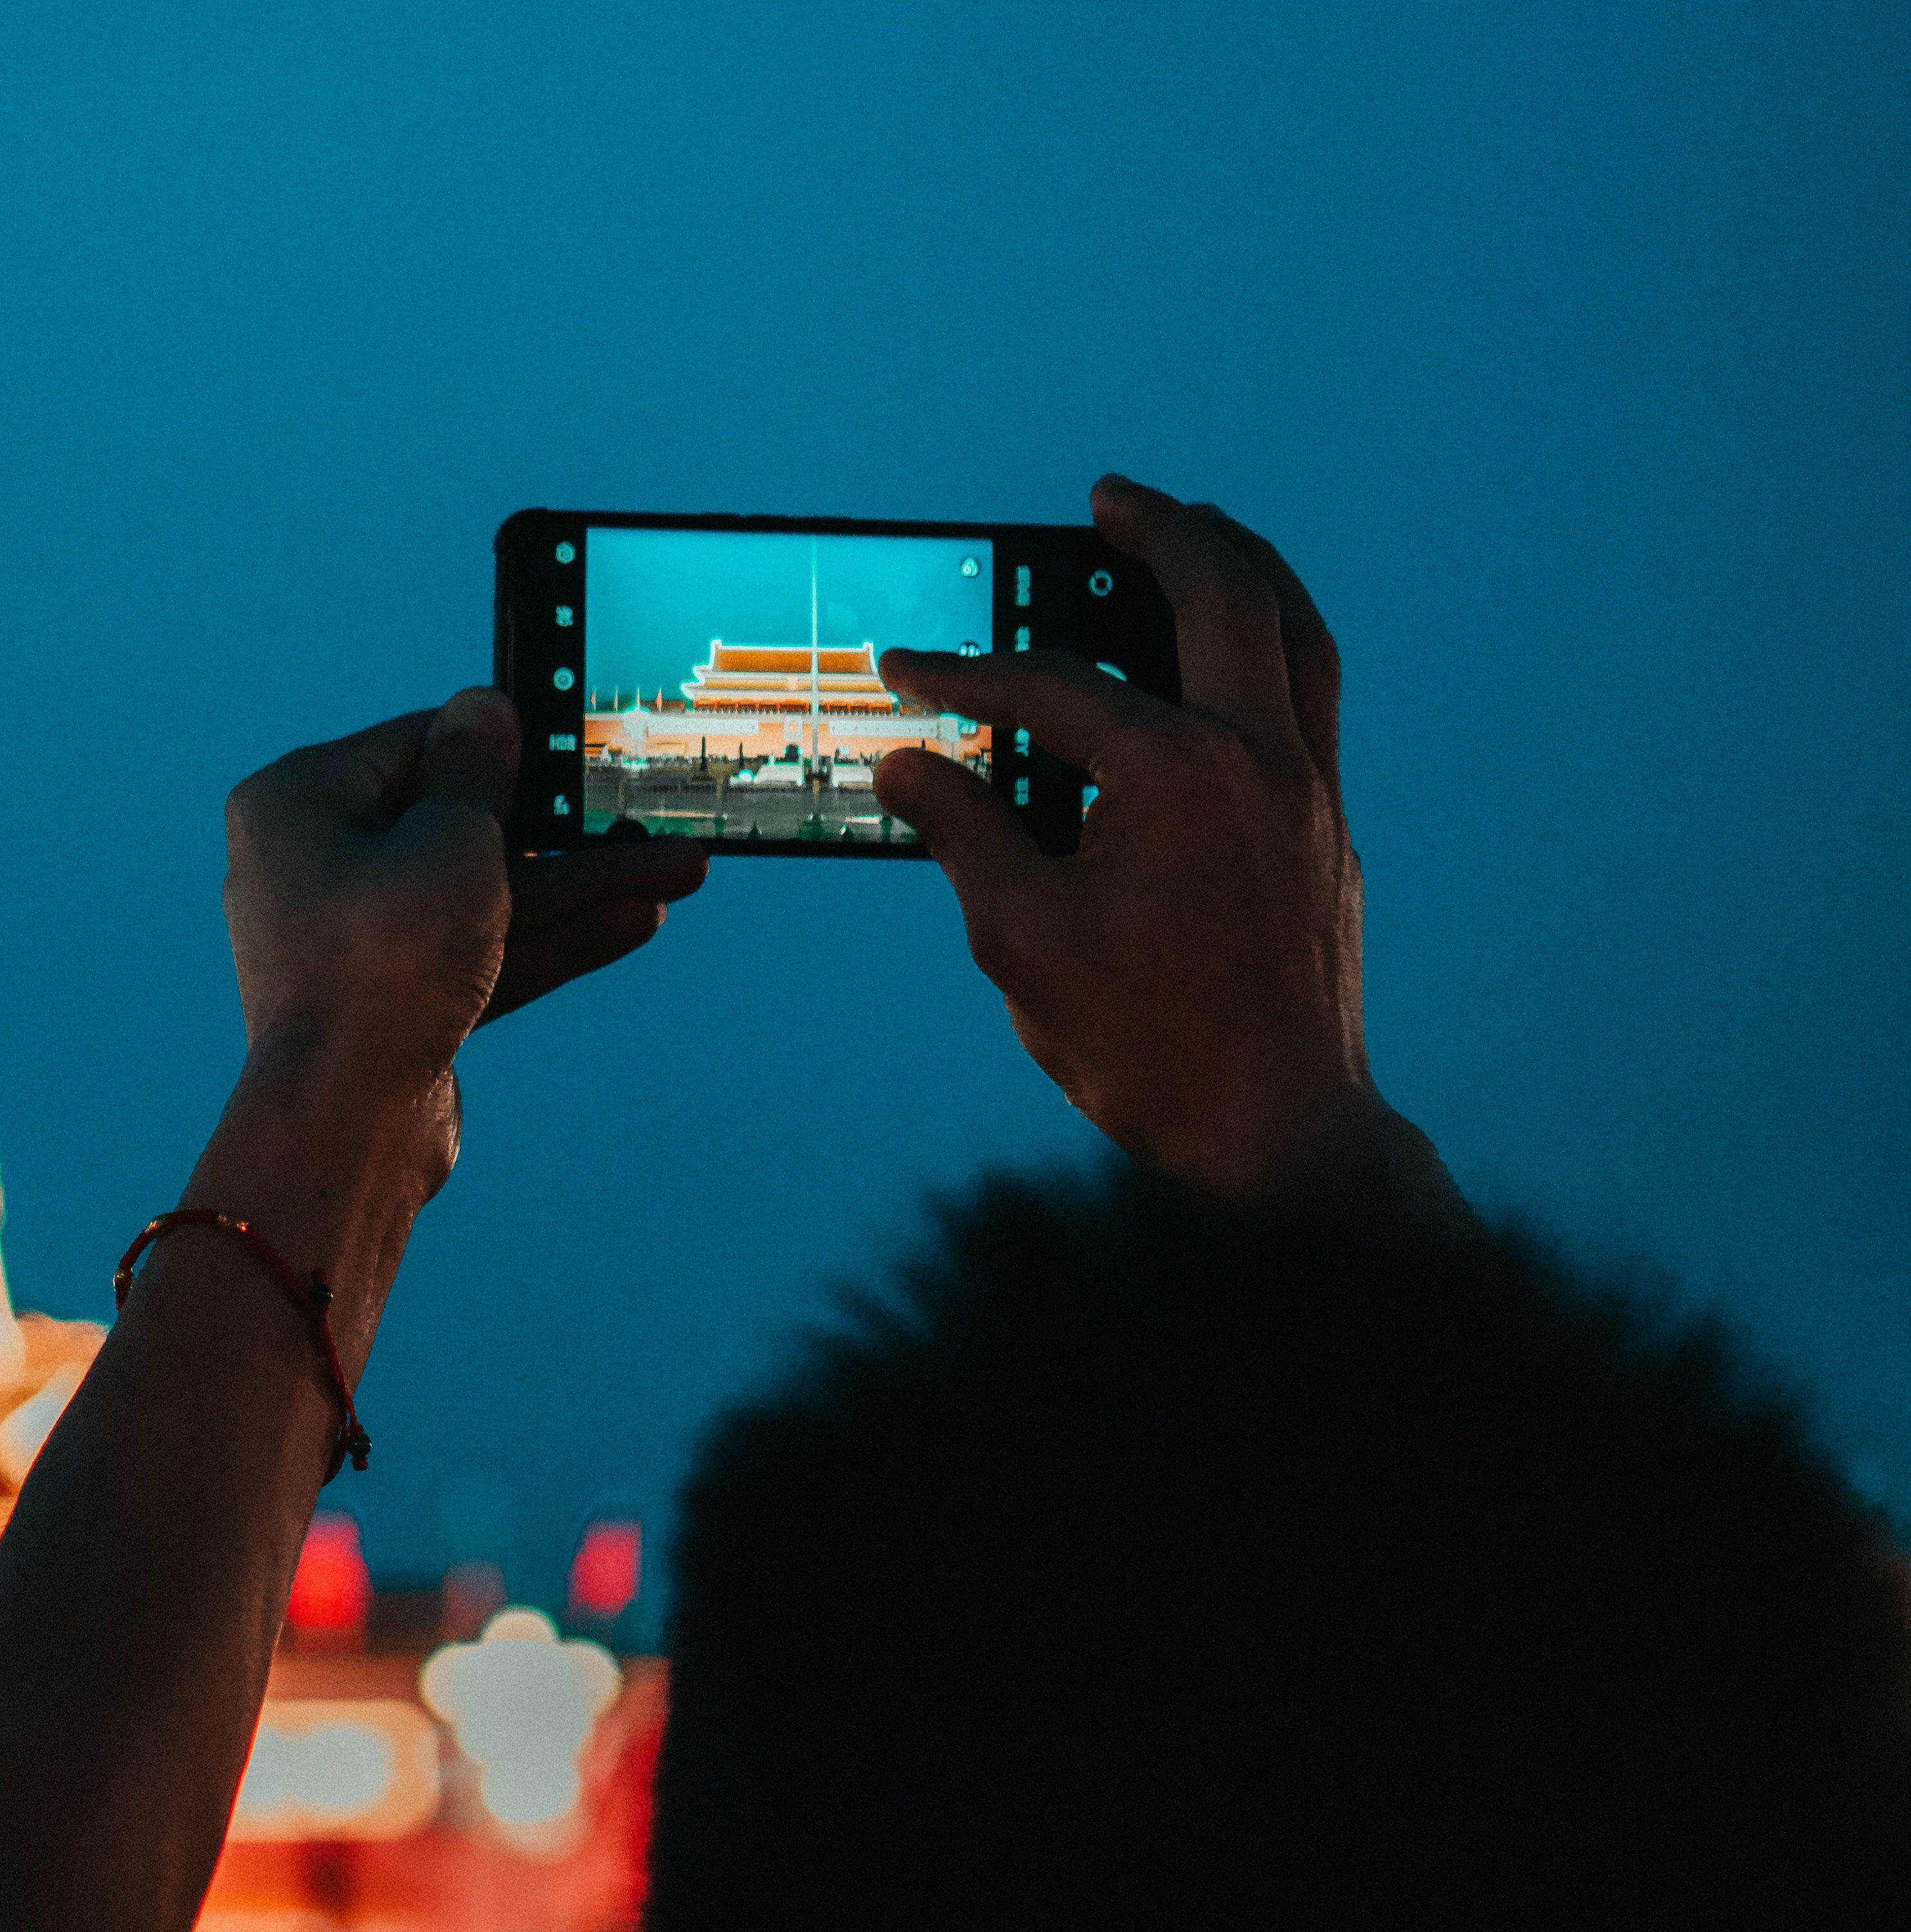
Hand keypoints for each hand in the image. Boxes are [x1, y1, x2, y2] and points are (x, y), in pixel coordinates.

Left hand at [222, 689, 711, 1108]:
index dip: (503, 748)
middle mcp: (312, 864)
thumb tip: (482, 709)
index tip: (572, 747)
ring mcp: (351, 940)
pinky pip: (474, 952)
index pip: (415, 745)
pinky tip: (630, 919)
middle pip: (457, 828)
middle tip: (643, 819)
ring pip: (478, 897)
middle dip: (562, 832)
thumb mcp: (451, 842)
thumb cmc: (383, 964)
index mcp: (297, 803)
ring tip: (674, 872)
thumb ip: (478, 772)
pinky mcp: (389, 1002)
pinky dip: (544, 938)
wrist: (346, 1121)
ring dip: (575, 886)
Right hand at [876, 477, 1402, 1202]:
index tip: (904, 672)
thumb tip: (910, 765)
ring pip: (1295, 626)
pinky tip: (1225, 649)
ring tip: (1188, 528)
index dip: (964, 675)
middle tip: (1105, 500)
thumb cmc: (1143, 1045)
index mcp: (1179, 775)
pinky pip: (1309, 689)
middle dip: (1160, 530)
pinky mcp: (1328, 824)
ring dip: (1240, 562)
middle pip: (1225, 591)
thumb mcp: (1019, 938)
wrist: (1275, 1130)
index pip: (1055, 690)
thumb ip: (964, 831)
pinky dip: (1271, 638)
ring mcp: (1310, 787)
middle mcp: (1261, 757)